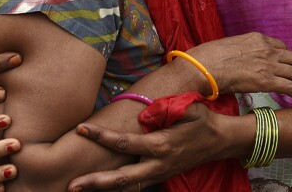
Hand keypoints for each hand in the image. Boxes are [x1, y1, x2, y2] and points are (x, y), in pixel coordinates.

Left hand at [69, 102, 225, 190]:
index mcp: (161, 145)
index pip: (124, 142)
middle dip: (96, 182)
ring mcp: (159, 174)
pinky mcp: (159, 177)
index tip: (81, 128)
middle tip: (71, 185)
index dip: (101, 136)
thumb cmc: (201, 120)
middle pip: (122, 179)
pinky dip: (117, 189)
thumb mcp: (187, 108)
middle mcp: (158, 164)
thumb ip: (164, 110)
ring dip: (103, 190)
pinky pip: (135, 187)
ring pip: (127, 188)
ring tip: (78, 190)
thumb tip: (141, 115)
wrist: (220, 140)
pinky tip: (99, 188)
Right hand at [186, 32, 291, 101]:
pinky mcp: (267, 82)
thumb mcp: (230, 45)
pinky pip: (290, 87)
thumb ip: (243, 51)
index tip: (289, 65)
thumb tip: (242, 60)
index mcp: (258, 39)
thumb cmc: (209, 56)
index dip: (288, 57)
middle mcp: (267, 50)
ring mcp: (268, 65)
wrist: (204, 67)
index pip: (281, 47)